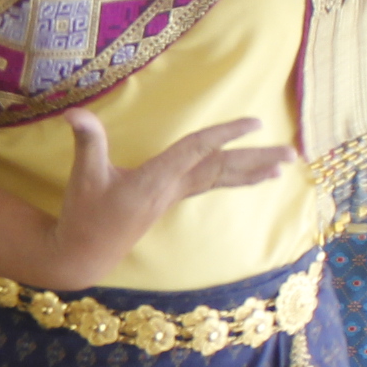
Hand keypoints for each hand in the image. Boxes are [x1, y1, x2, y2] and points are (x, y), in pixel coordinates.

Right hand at [35, 115, 289, 286]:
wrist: (85, 254)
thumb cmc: (84, 216)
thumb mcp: (83, 177)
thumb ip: (87, 141)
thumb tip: (74, 112)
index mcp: (155, 180)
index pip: (196, 150)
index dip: (224, 134)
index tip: (254, 123)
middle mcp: (171, 189)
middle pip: (222, 169)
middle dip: (256, 160)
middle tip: (292, 153)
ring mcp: (173, 196)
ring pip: (220, 179)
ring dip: (253, 171)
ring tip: (284, 165)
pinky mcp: (169, 200)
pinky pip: (211, 185)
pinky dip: (234, 178)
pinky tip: (251, 175)